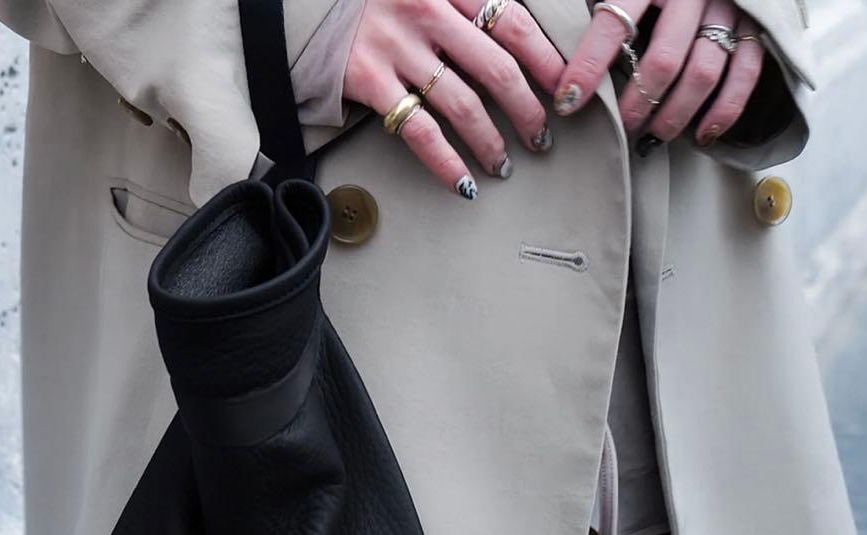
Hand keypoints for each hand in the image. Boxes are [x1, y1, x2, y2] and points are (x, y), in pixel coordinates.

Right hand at [342, 0, 564, 197]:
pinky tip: (465, 184)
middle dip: (527, 110)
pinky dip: (447, 163)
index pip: (512, 21)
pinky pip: (420, 131)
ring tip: (504, 165)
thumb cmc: (371, 0)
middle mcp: (427, 10)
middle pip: (496, 68)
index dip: (545, 60)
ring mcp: (397, 46)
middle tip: (542, 137)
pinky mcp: (369, 79)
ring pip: (463, 104)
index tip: (565, 89)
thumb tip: (511, 40)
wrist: (301, 2)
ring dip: (491, 142)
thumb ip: (461, 5)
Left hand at [552, 0, 767, 148]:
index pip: (612, 23)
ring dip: (674, 115)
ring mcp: (729, 7)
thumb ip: (601, 11)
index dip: (587, 67)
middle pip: (664, 60)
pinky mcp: (758, 24)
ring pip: (703, 73)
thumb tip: (557, 59)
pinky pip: (745, 73)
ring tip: (650, 138)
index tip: (567, 102)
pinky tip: (701, 135)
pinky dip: (724, 110)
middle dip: (636, 104)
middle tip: (619, 127)